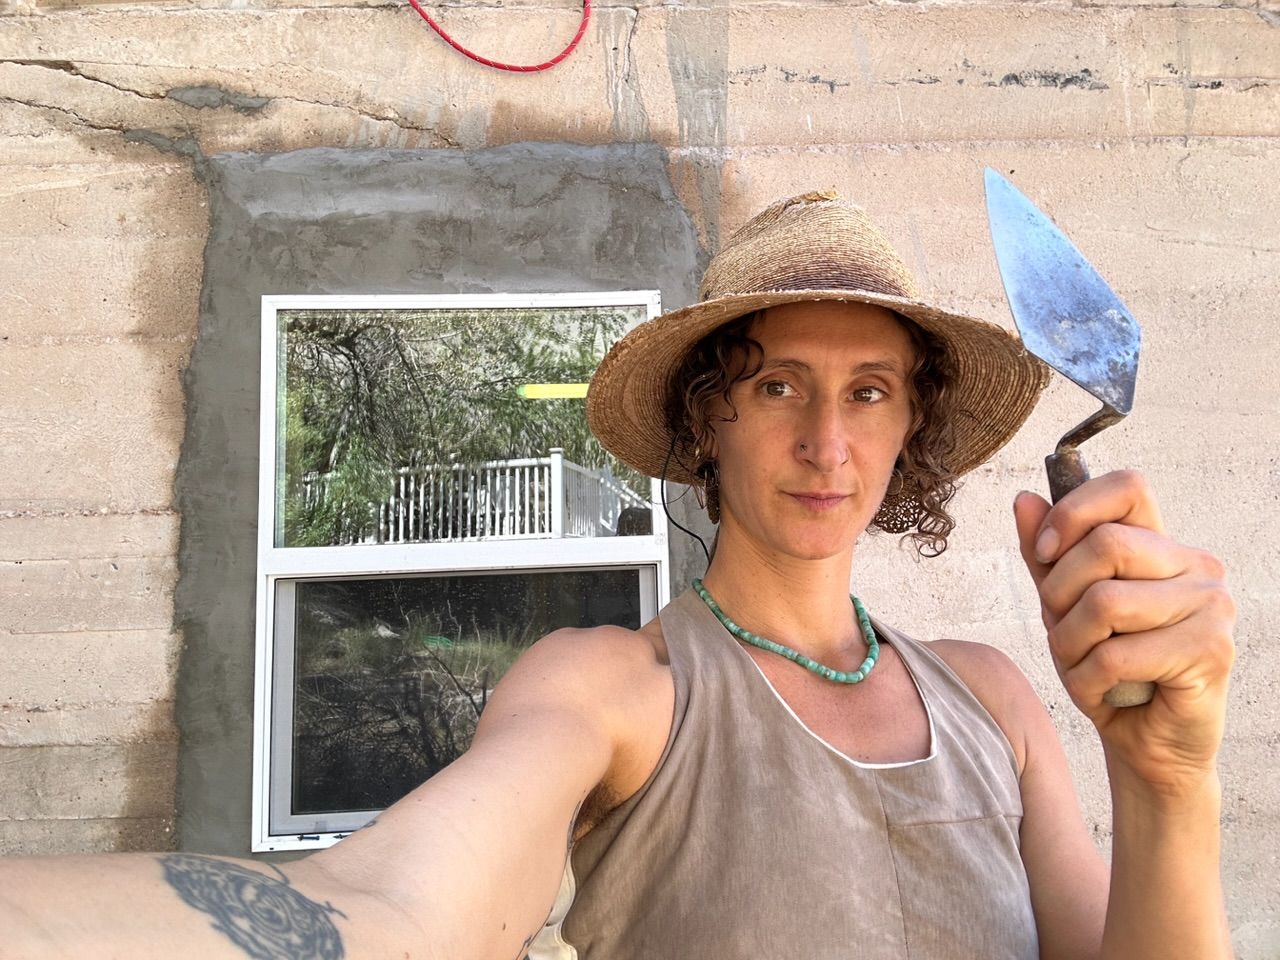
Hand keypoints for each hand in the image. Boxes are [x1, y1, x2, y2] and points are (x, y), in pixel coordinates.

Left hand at [1013, 471, 1234, 798]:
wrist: (1146, 744)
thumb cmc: (1108, 670)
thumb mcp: (1063, 606)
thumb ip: (1045, 555)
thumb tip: (1025, 499)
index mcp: (1162, 545)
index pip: (1128, 487)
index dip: (1074, 512)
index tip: (1045, 552)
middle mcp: (1196, 566)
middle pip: (1106, 544)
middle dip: (1060, 594)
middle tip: (1063, 630)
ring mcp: (1211, 606)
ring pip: (1106, 603)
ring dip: (1071, 645)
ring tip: (1082, 666)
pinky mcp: (1211, 651)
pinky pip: (1117, 655)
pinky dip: (1088, 681)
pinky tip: (1101, 693)